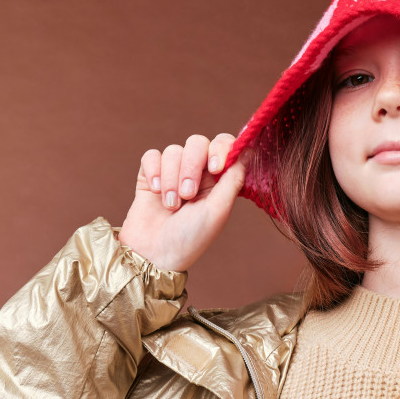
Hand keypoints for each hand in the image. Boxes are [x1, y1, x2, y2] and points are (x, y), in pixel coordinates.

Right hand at [118, 133, 246, 271]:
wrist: (154, 255)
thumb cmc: (191, 238)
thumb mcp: (218, 210)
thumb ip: (234, 179)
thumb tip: (250, 149)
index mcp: (218, 179)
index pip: (224, 144)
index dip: (220, 148)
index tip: (215, 168)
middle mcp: (197, 172)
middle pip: (197, 143)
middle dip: (191, 167)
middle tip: (188, 195)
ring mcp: (172, 172)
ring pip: (173, 151)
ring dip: (171, 178)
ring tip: (171, 205)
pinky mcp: (150, 176)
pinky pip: (151, 156)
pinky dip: (154, 171)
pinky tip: (155, 191)